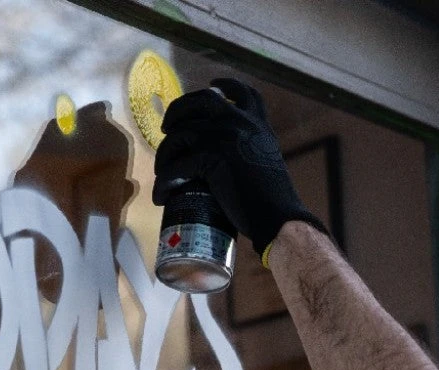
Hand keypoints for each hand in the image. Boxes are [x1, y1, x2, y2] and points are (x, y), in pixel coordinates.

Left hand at [153, 78, 324, 262]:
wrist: (277, 215)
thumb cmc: (271, 199)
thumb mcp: (266, 159)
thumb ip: (250, 146)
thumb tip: (226, 152)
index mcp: (257, 123)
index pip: (244, 92)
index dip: (226, 85)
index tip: (212, 85)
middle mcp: (242, 121)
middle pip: (201, 100)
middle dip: (178, 110)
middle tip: (167, 127)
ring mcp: (226, 135)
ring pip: (180, 134)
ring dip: (165, 154)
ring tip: (161, 172)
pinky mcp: (212, 156)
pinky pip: (176, 166)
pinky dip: (164, 182)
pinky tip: (161, 196)